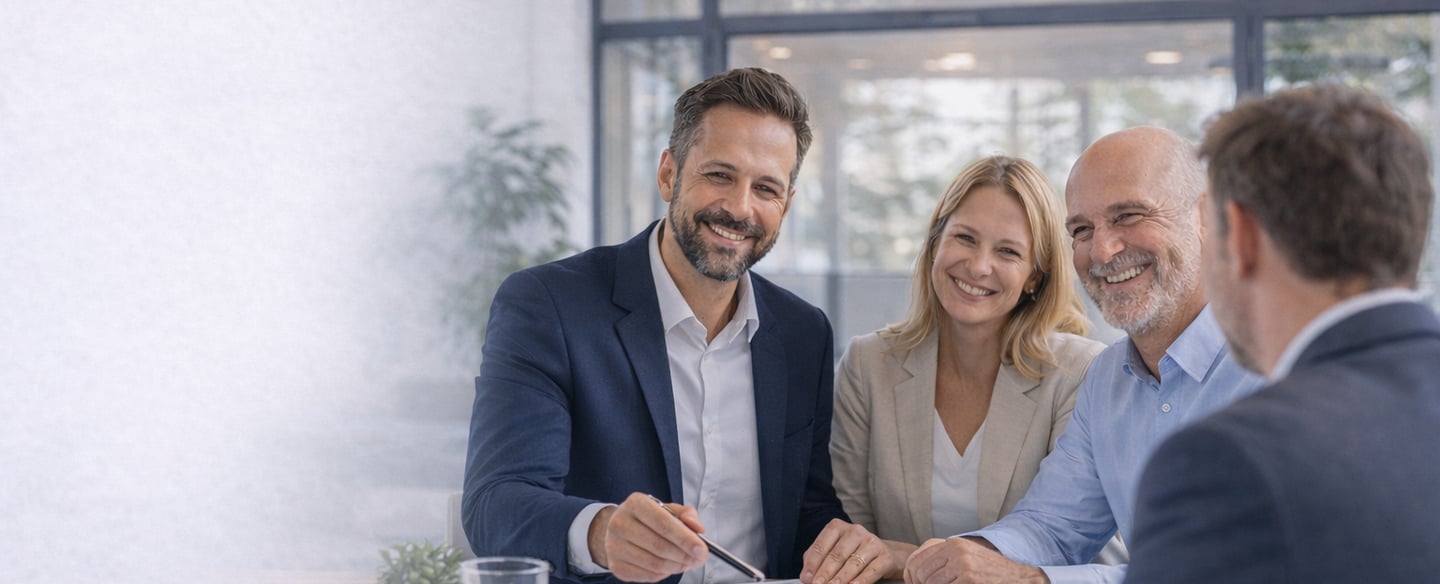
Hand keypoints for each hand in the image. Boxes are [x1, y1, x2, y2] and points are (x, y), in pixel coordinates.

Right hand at [590, 492, 707, 581]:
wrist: (620, 528)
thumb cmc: (648, 518)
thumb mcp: (669, 508)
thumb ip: (688, 515)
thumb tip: (698, 530)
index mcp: (636, 503)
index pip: (664, 524)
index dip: (685, 539)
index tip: (701, 549)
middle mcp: (620, 523)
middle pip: (660, 546)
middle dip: (685, 556)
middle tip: (698, 559)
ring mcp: (614, 546)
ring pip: (655, 564)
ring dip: (677, 566)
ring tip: (686, 562)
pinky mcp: (616, 566)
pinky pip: (647, 576)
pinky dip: (664, 574)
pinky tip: (669, 566)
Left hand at [801, 519, 896, 583]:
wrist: (885, 555)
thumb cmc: (852, 553)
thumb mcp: (833, 552)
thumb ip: (817, 561)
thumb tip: (806, 576)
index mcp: (838, 527)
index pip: (821, 545)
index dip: (813, 563)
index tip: (806, 578)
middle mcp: (855, 531)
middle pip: (837, 554)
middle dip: (825, 572)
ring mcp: (872, 542)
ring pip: (854, 562)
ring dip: (841, 578)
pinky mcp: (885, 556)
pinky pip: (872, 570)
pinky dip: (861, 580)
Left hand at [903, 537, 1046, 583]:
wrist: (1018, 578)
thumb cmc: (990, 572)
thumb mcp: (965, 558)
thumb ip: (943, 560)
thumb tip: (914, 573)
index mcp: (953, 544)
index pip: (917, 559)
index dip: (911, 576)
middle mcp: (956, 550)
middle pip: (921, 573)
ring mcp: (963, 564)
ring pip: (931, 583)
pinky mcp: (969, 578)